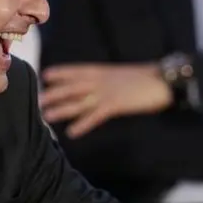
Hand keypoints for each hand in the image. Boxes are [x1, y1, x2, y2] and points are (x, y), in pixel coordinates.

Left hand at [40, 63, 172, 137]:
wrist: (164, 80)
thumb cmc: (150, 78)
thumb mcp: (127, 76)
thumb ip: (114, 80)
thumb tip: (109, 84)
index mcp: (105, 71)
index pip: (78, 70)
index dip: (62, 73)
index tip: (46, 75)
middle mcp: (102, 80)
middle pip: (72, 87)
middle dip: (55, 93)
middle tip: (38, 100)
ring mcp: (107, 92)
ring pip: (79, 101)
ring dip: (62, 109)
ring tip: (46, 116)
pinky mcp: (115, 105)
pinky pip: (94, 116)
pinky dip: (82, 124)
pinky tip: (72, 132)